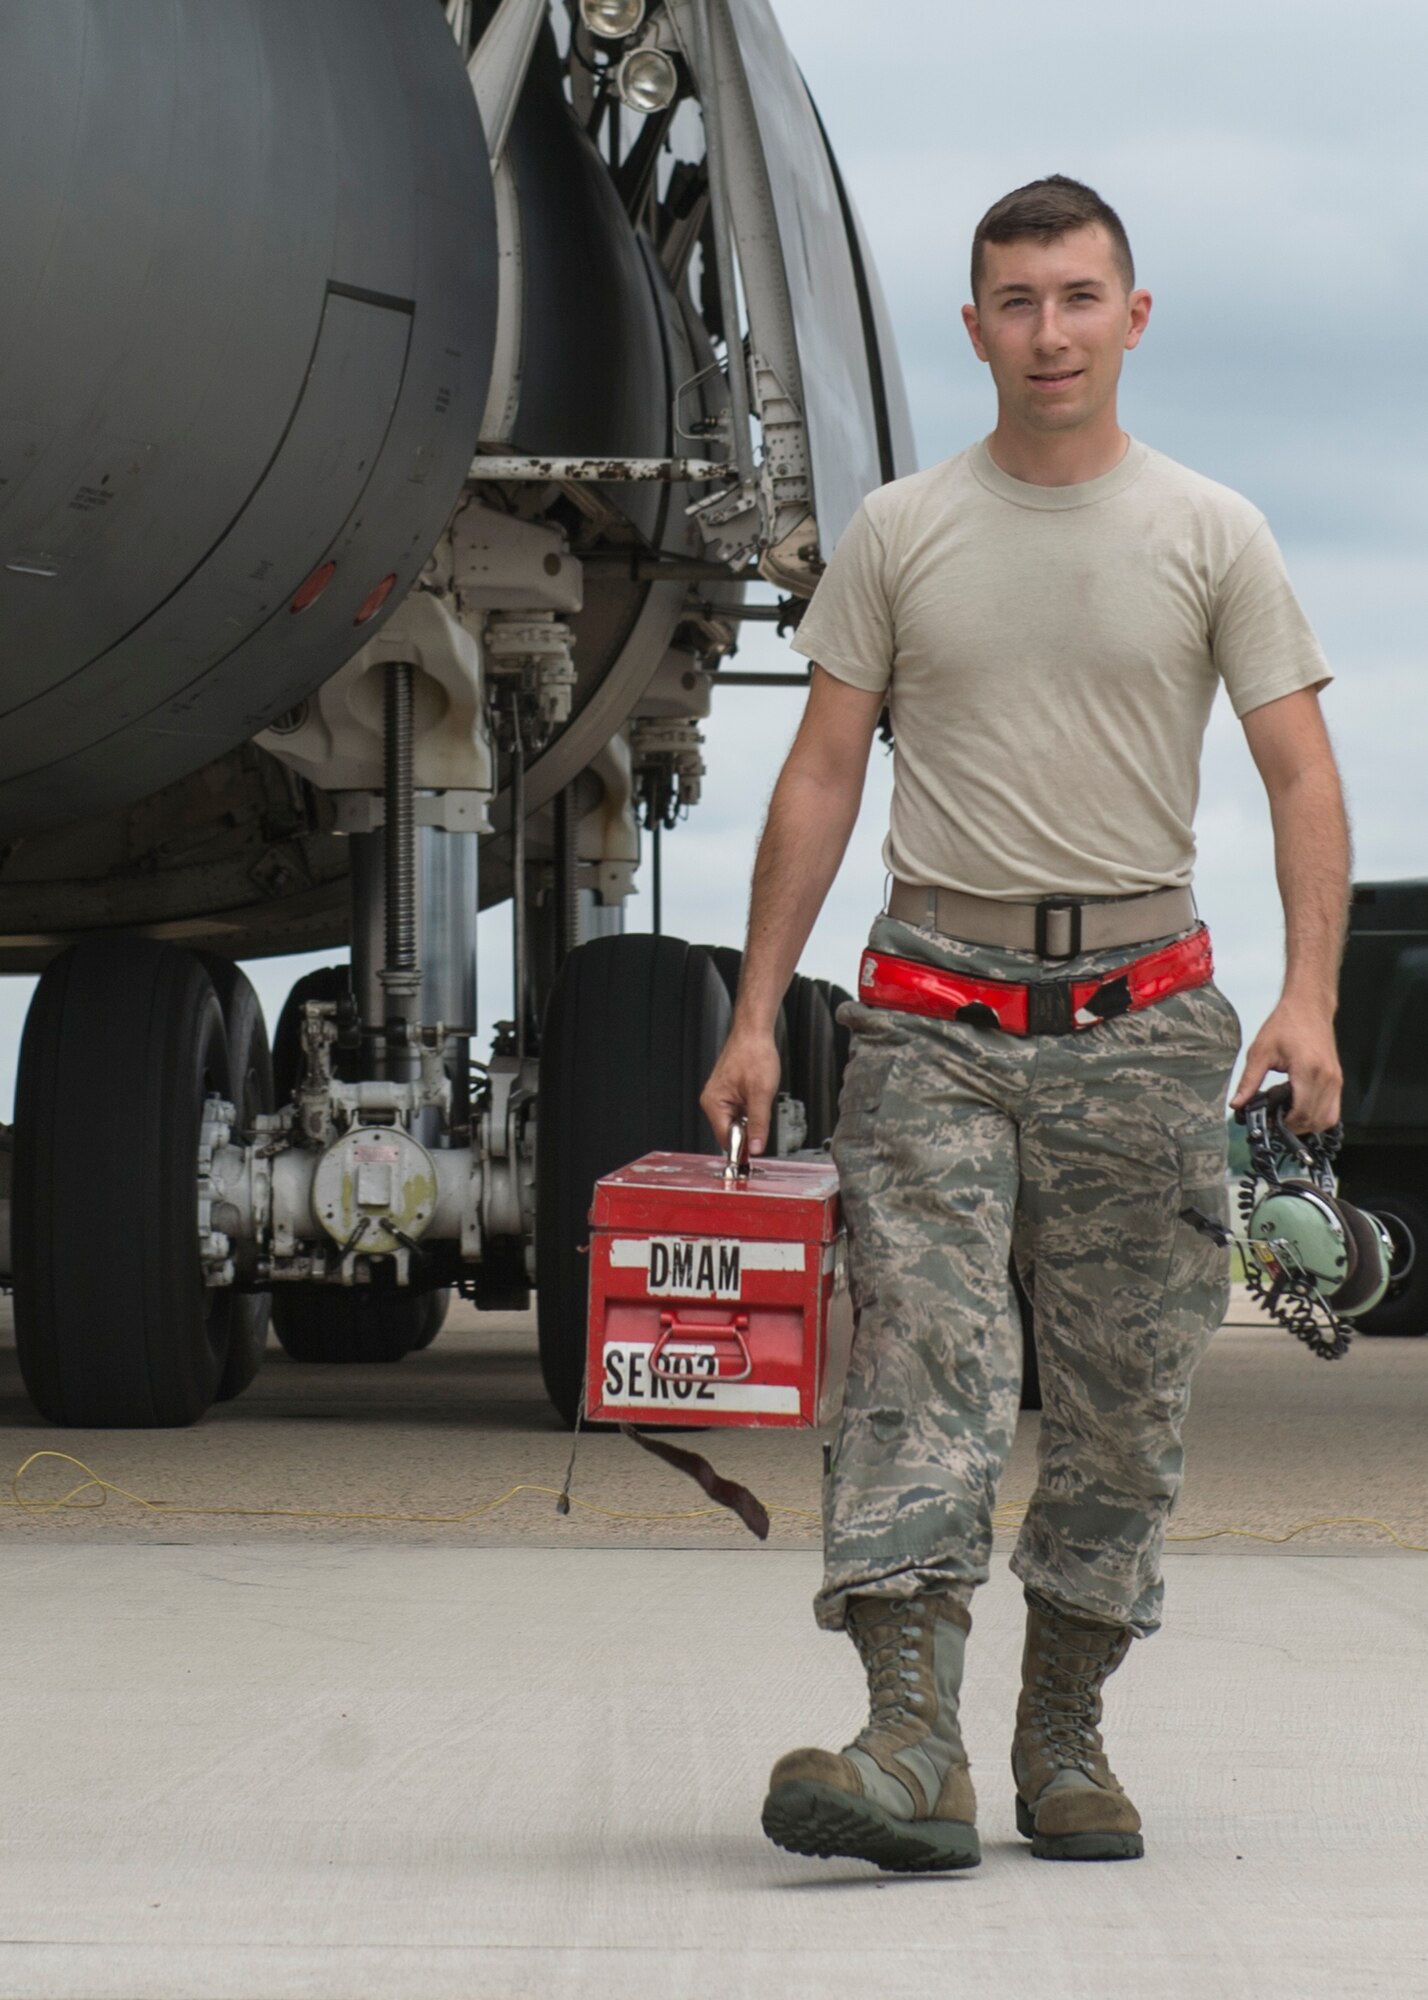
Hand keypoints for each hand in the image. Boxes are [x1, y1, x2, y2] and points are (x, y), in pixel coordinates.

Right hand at [700, 1026, 782, 1156]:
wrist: (754, 1033)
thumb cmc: (754, 1054)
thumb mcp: (761, 1093)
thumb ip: (759, 1123)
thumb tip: (755, 1147)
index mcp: (713, 1103)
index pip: (725, 1138)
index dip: (742, 1146)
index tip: (756, 1151)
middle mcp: (712, 1101)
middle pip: (730, 1132)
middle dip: (748, 1130)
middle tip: (762, 1114)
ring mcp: (719, 1097)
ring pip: (736, 1122)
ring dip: (750, 1119)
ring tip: (759, 1099)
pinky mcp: (727, 1093)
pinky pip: (738, 1111)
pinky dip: (750, 1109)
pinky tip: (756, 1096)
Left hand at [1229, 996, 1341, 1133]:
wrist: (1308, 1005)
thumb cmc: (1287, 1023)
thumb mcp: (1260, 1051)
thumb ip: (1248, 1081)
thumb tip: (1237, 1104)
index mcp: (1308, 1070)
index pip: (1302, 1113)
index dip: (1286, 1125)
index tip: (1270, 1125)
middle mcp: (1327, 1077)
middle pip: (1315, 1120)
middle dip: (1294, 1128)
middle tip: (1275, 1122)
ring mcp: (1335, 1079)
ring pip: (1327, 1119)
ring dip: (1307, 1124)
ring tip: (1286, 1116)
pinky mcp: (1337, 1079)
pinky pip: (1333, 1108)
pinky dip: (1317, 1115)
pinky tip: (1299, 1108)